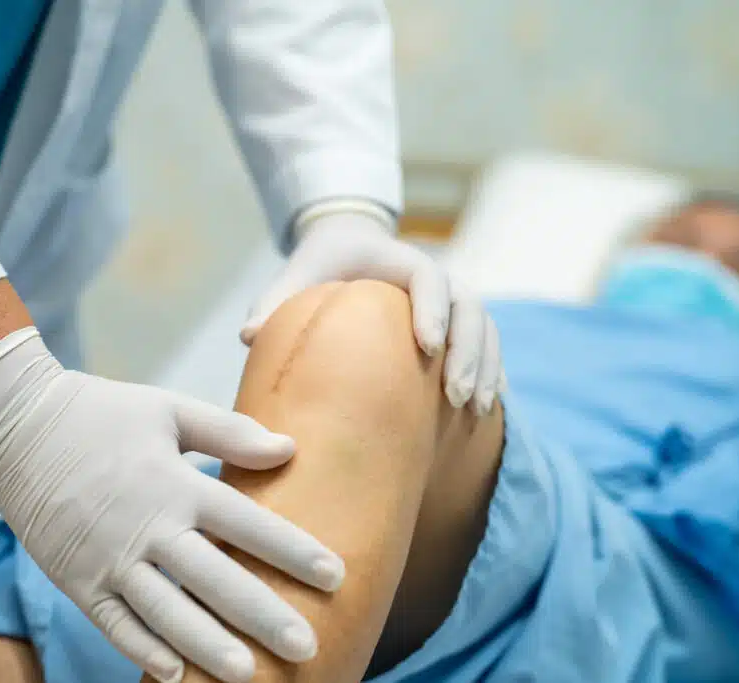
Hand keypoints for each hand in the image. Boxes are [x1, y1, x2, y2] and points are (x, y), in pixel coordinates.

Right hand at [0, 329, 344, 682]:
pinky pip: (114, 624)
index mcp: (175, 483)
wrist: (16, 425)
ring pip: (166, 613)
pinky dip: (142, 651)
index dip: (293, 550)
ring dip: (207, 646)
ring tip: (247, 675)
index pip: (247, 523)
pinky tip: (174, 675)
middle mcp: (146, 527)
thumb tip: (289, 447)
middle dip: (263, 615)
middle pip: (215, 580)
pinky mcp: (76, 579)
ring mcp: (108, 558)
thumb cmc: (100, 413)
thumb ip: (229, 432)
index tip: (335, 576)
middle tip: (307, 646)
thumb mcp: (168, 409)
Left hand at [243, 204, 504, 414]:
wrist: (351, 247)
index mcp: (403, 262)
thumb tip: (248, 335)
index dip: (432, 310)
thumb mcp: (297, 274)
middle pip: (469, 308)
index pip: (429, 279)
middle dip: (468, 352)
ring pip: (485, 330)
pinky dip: (490, 375)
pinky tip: (485, 416)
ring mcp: (455, 302)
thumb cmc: (323, 263)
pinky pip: (488, 347)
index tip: (426, 347)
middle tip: (455, 396)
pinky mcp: (460, 325)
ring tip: (475, 412)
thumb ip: (275, 300)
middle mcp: (439, 279)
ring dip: (486, 369)